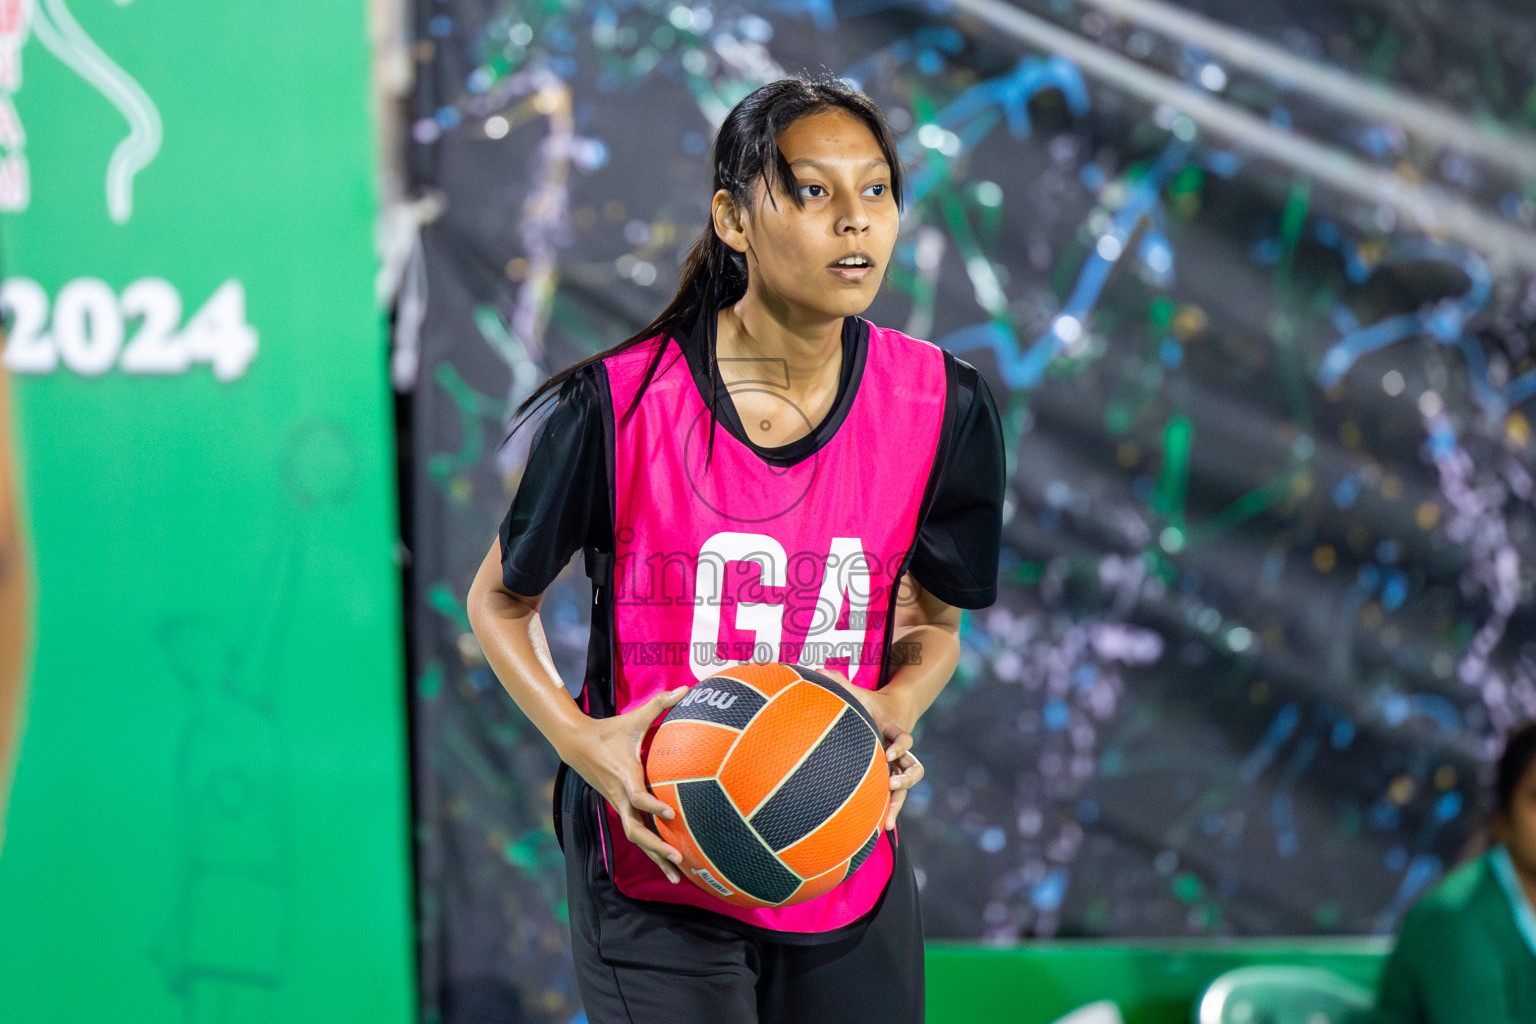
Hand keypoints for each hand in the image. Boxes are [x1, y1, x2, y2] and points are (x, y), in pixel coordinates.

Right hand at [558, 687, 688, 882]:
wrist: (577, 745)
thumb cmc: (610, 730)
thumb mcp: (634, 718)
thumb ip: (660, 704)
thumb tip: (686, 688)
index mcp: (626, 776)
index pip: (639, 797)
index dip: (653, 806)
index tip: (671, 812)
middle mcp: (621, 796)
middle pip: (636, 830)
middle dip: (656, 846)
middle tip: (679, 858)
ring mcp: (619, 805)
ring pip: (636, 838)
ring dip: (655, 858)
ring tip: (678, 875)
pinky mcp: (621, 808)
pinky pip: (637, 833)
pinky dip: (652, 850)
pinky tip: (669, 865)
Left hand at [817, 669, 923, 831]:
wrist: (892, 710)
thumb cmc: (870, 703)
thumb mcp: (858, 693)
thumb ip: (839, 681)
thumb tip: (816, 668)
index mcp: (894, 732)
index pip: (905, 740)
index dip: (899, 747)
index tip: (887, 754)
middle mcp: (901, 752)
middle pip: (913, 769)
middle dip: (904, 780)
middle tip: (891, 786)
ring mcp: (898, 767)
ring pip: (906, 789)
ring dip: (898, 804)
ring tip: (886, 822)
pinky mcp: (891, 777)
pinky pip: (894, 798)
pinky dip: (889, 812)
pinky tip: (878, 830)